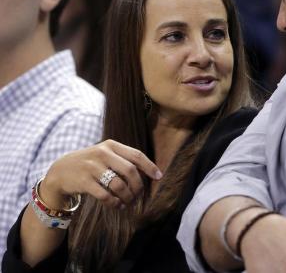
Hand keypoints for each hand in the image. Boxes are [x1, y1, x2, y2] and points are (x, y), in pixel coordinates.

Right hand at [40, 139, 161, 208]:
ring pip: (119, 185)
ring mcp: (92, 167)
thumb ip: (123, 159)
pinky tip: (117, 205)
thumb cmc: (90, 164)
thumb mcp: (105, 154)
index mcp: (111, 145)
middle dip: (138, 186)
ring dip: (127, 197)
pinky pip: (106, 196)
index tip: (159, 177)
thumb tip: (150, 172)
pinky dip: (115, 203)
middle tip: (139, 195)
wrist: (60, 171)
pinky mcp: (83, 182)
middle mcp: (102, 153)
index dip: (150, 166)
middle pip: (130, 171)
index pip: (136, 155)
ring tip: (128, 202)